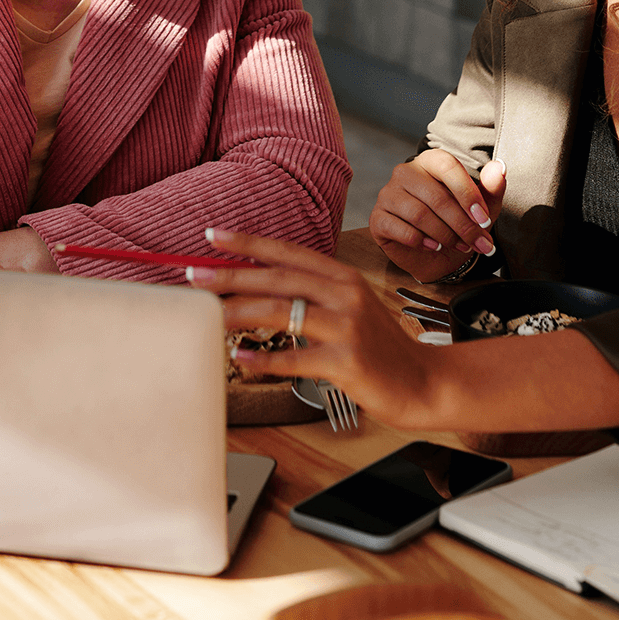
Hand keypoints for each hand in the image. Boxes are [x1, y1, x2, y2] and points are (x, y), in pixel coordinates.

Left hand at [188, 229, 432, 426]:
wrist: (424, 383)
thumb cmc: (379, 347)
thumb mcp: (350, 307)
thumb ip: (312, 294)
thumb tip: (254, 285)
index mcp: (343, 277)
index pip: (288, 252)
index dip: (248, 243)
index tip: (212, 237)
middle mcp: (346, 294)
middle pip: (278, 278)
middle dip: (231, 275)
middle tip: (194, 276)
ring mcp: (348, 327)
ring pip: (282, 312)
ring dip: (239, 312)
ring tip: (208, 315)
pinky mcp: (348, 362)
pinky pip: (296, 358)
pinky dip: (265, 359)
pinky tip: (240, 359)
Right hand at [369, 151, 505, 282]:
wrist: (438, 254)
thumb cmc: (459, 223)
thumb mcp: (482, 207)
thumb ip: (491, 187)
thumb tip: (499, 168)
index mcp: (430, 161)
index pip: (447, 167)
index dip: (468, 194)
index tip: (484, 219)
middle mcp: (405, 172)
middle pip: (436, 196)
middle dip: (462, 224)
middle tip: (479, 243)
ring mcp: (388, 194)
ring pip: (419, 214)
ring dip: (445, 235)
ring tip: (459, 245)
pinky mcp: (377, 218)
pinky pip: (399, 229)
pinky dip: (421, 241)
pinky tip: (434, 246)